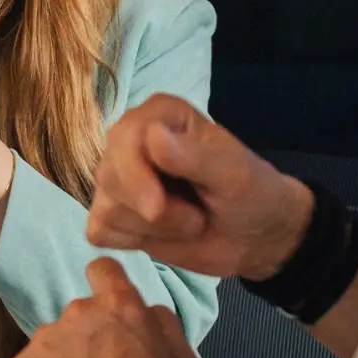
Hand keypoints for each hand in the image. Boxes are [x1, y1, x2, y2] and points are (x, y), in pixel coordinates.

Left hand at [7, 259, 196, 357]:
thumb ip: (163, 323)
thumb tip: (146, 308)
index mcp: (119, 307)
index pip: (103, 269)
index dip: (106, 284)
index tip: (107, 304)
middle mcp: (77, 314)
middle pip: (80, 315)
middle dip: (90, 337)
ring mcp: (44, 341)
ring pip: (55, 343)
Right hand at [87, 95, 312, 281]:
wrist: (258, 237)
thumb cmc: (252, 195)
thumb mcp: (233, 176)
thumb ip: (193, 157)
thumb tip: (151, 135)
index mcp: (161, 116)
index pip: (123, 137)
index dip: (134, 174)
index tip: (156, 208)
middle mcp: (132, 141)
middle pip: (110, 176)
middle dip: (153, 211)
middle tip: (196, 219)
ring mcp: (119, 178)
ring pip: (105, 208)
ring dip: (151, 229)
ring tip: (189, 224)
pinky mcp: (113, 213)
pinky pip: (99, 231)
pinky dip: (130, 241)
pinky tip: (161, 237)